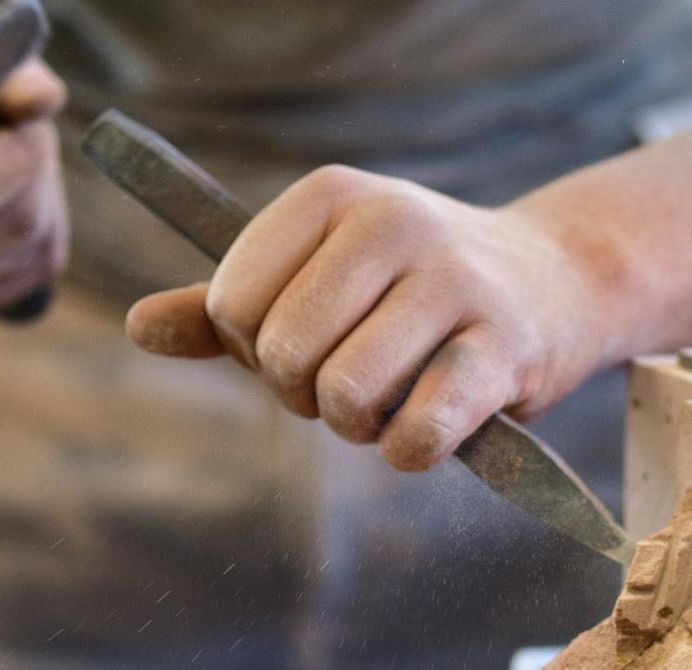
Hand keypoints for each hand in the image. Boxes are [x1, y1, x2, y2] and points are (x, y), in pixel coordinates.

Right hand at [0, 39, 67, 316]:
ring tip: (7, 168)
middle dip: (38, 179)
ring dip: (42, 206)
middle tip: (21, 142)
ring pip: (24, 254)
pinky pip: (22, 282)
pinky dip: (33, 243)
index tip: (18, 122)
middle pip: (8, 225)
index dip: (20, 157)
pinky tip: (4, 205)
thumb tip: (46, 100)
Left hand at [126, 165, 621, 470]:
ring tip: (391, 399)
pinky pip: (416, 433)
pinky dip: (408, 452)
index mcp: (331, 196)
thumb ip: (226, 305)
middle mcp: (392, 222)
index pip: (230, 305)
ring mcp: (455, 282)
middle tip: (349, 380)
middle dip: (302, 394)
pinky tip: (429, 430)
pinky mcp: (506, 347)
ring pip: (344, 396)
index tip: (304, 342)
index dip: (254, 350)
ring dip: (358, 426)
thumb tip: (137, 327)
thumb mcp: (317, 276)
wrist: (555, 281)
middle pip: (282, 355)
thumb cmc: (410, 289)